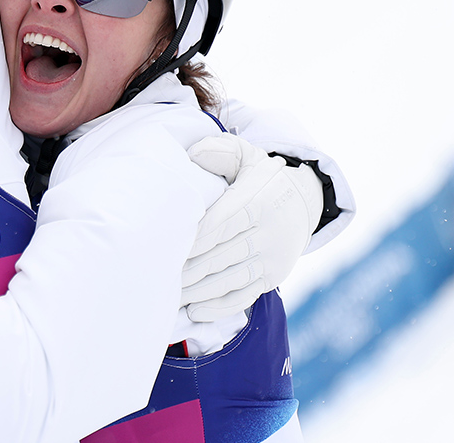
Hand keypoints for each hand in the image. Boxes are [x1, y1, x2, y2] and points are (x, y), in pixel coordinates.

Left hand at [182, 134, 322, 321]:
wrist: (304, 201)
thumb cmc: (261, 178)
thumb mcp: (246, 155)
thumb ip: (220, 151)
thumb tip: (194, 155)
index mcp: (257, 202)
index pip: (222, 223)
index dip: (195, 237)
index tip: (169, 245)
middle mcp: (268, 233)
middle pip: (222, 254)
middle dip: (189, 267)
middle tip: (158, 274)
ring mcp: (271, 259)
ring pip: (230, 279)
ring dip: (198, 290)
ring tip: (168, 295)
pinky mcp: (273, 278)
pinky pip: (245, 296)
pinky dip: (219, 307)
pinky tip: (195, 311)